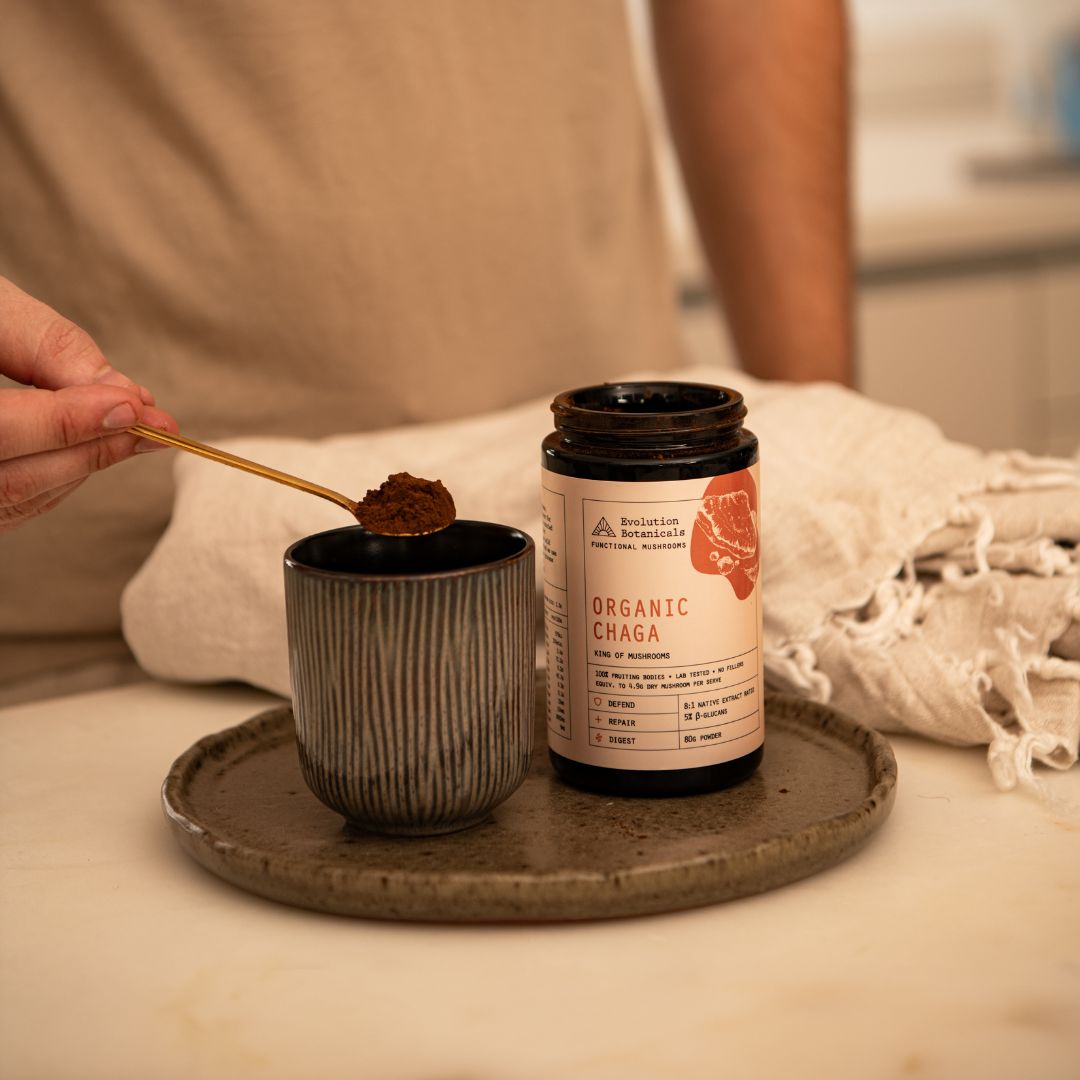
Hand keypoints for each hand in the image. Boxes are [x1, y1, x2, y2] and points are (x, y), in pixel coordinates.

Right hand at [0, 276, 178, 531]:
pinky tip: (95, 445)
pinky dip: (61, 475)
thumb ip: (46, 346)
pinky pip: (14, 503)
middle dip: (91, 448)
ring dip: (84, 463)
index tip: (130, 406)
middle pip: (14, 479)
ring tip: (138, 430)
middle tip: (156, 426)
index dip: (66, 423)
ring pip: (19, 497)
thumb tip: (122, 393)